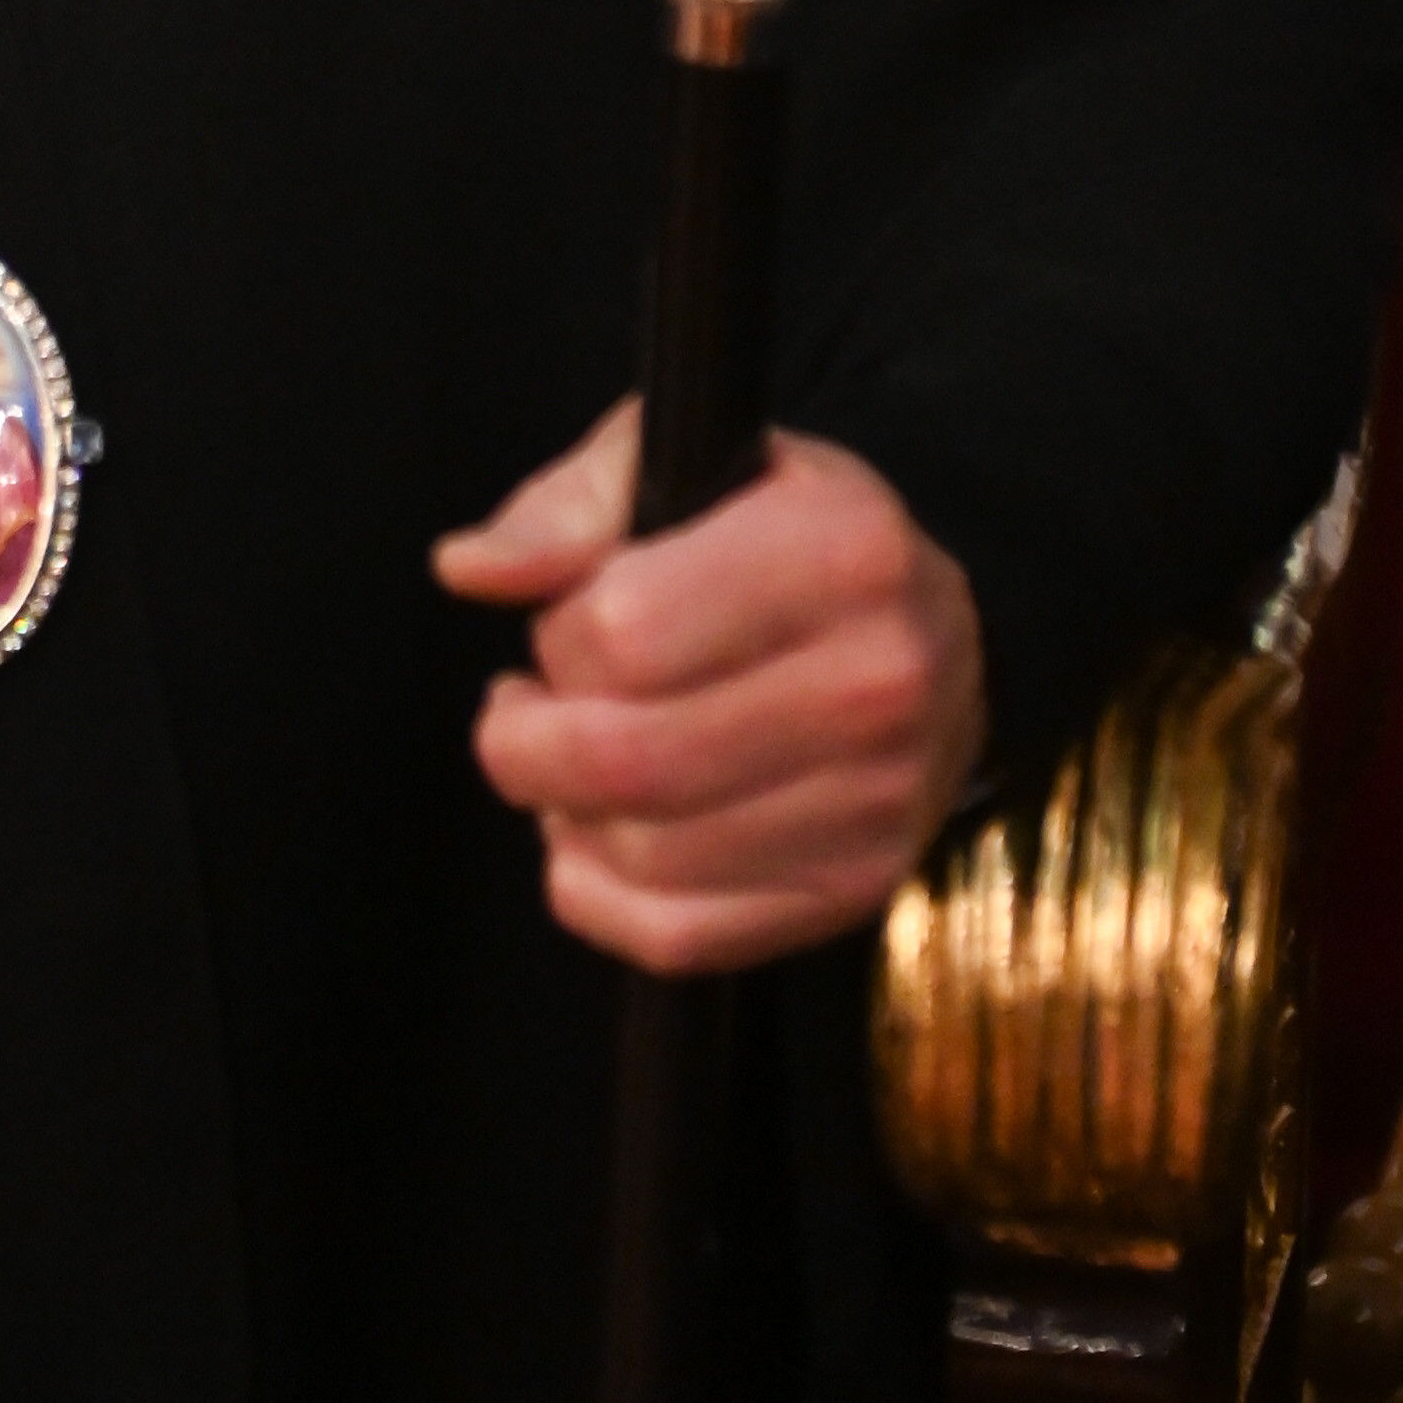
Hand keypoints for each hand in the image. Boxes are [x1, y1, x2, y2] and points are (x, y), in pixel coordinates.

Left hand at [432, 402, 985, 974]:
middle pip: (626, 762)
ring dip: (563, 816)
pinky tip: (597, 833)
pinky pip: (679, 937)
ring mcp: (879, 802)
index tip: (566, 622)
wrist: (933, 639)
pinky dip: (598, 896)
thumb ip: (566, 508)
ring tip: (568, 760)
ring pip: (643, 857)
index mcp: (840, 549)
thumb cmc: (779, 533)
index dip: (558, 635)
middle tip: (519, 710)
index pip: (623, 633)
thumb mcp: (681, 465)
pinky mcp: (857, 892)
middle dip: (524, 745)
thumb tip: (469, 569)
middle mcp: (878, 681)